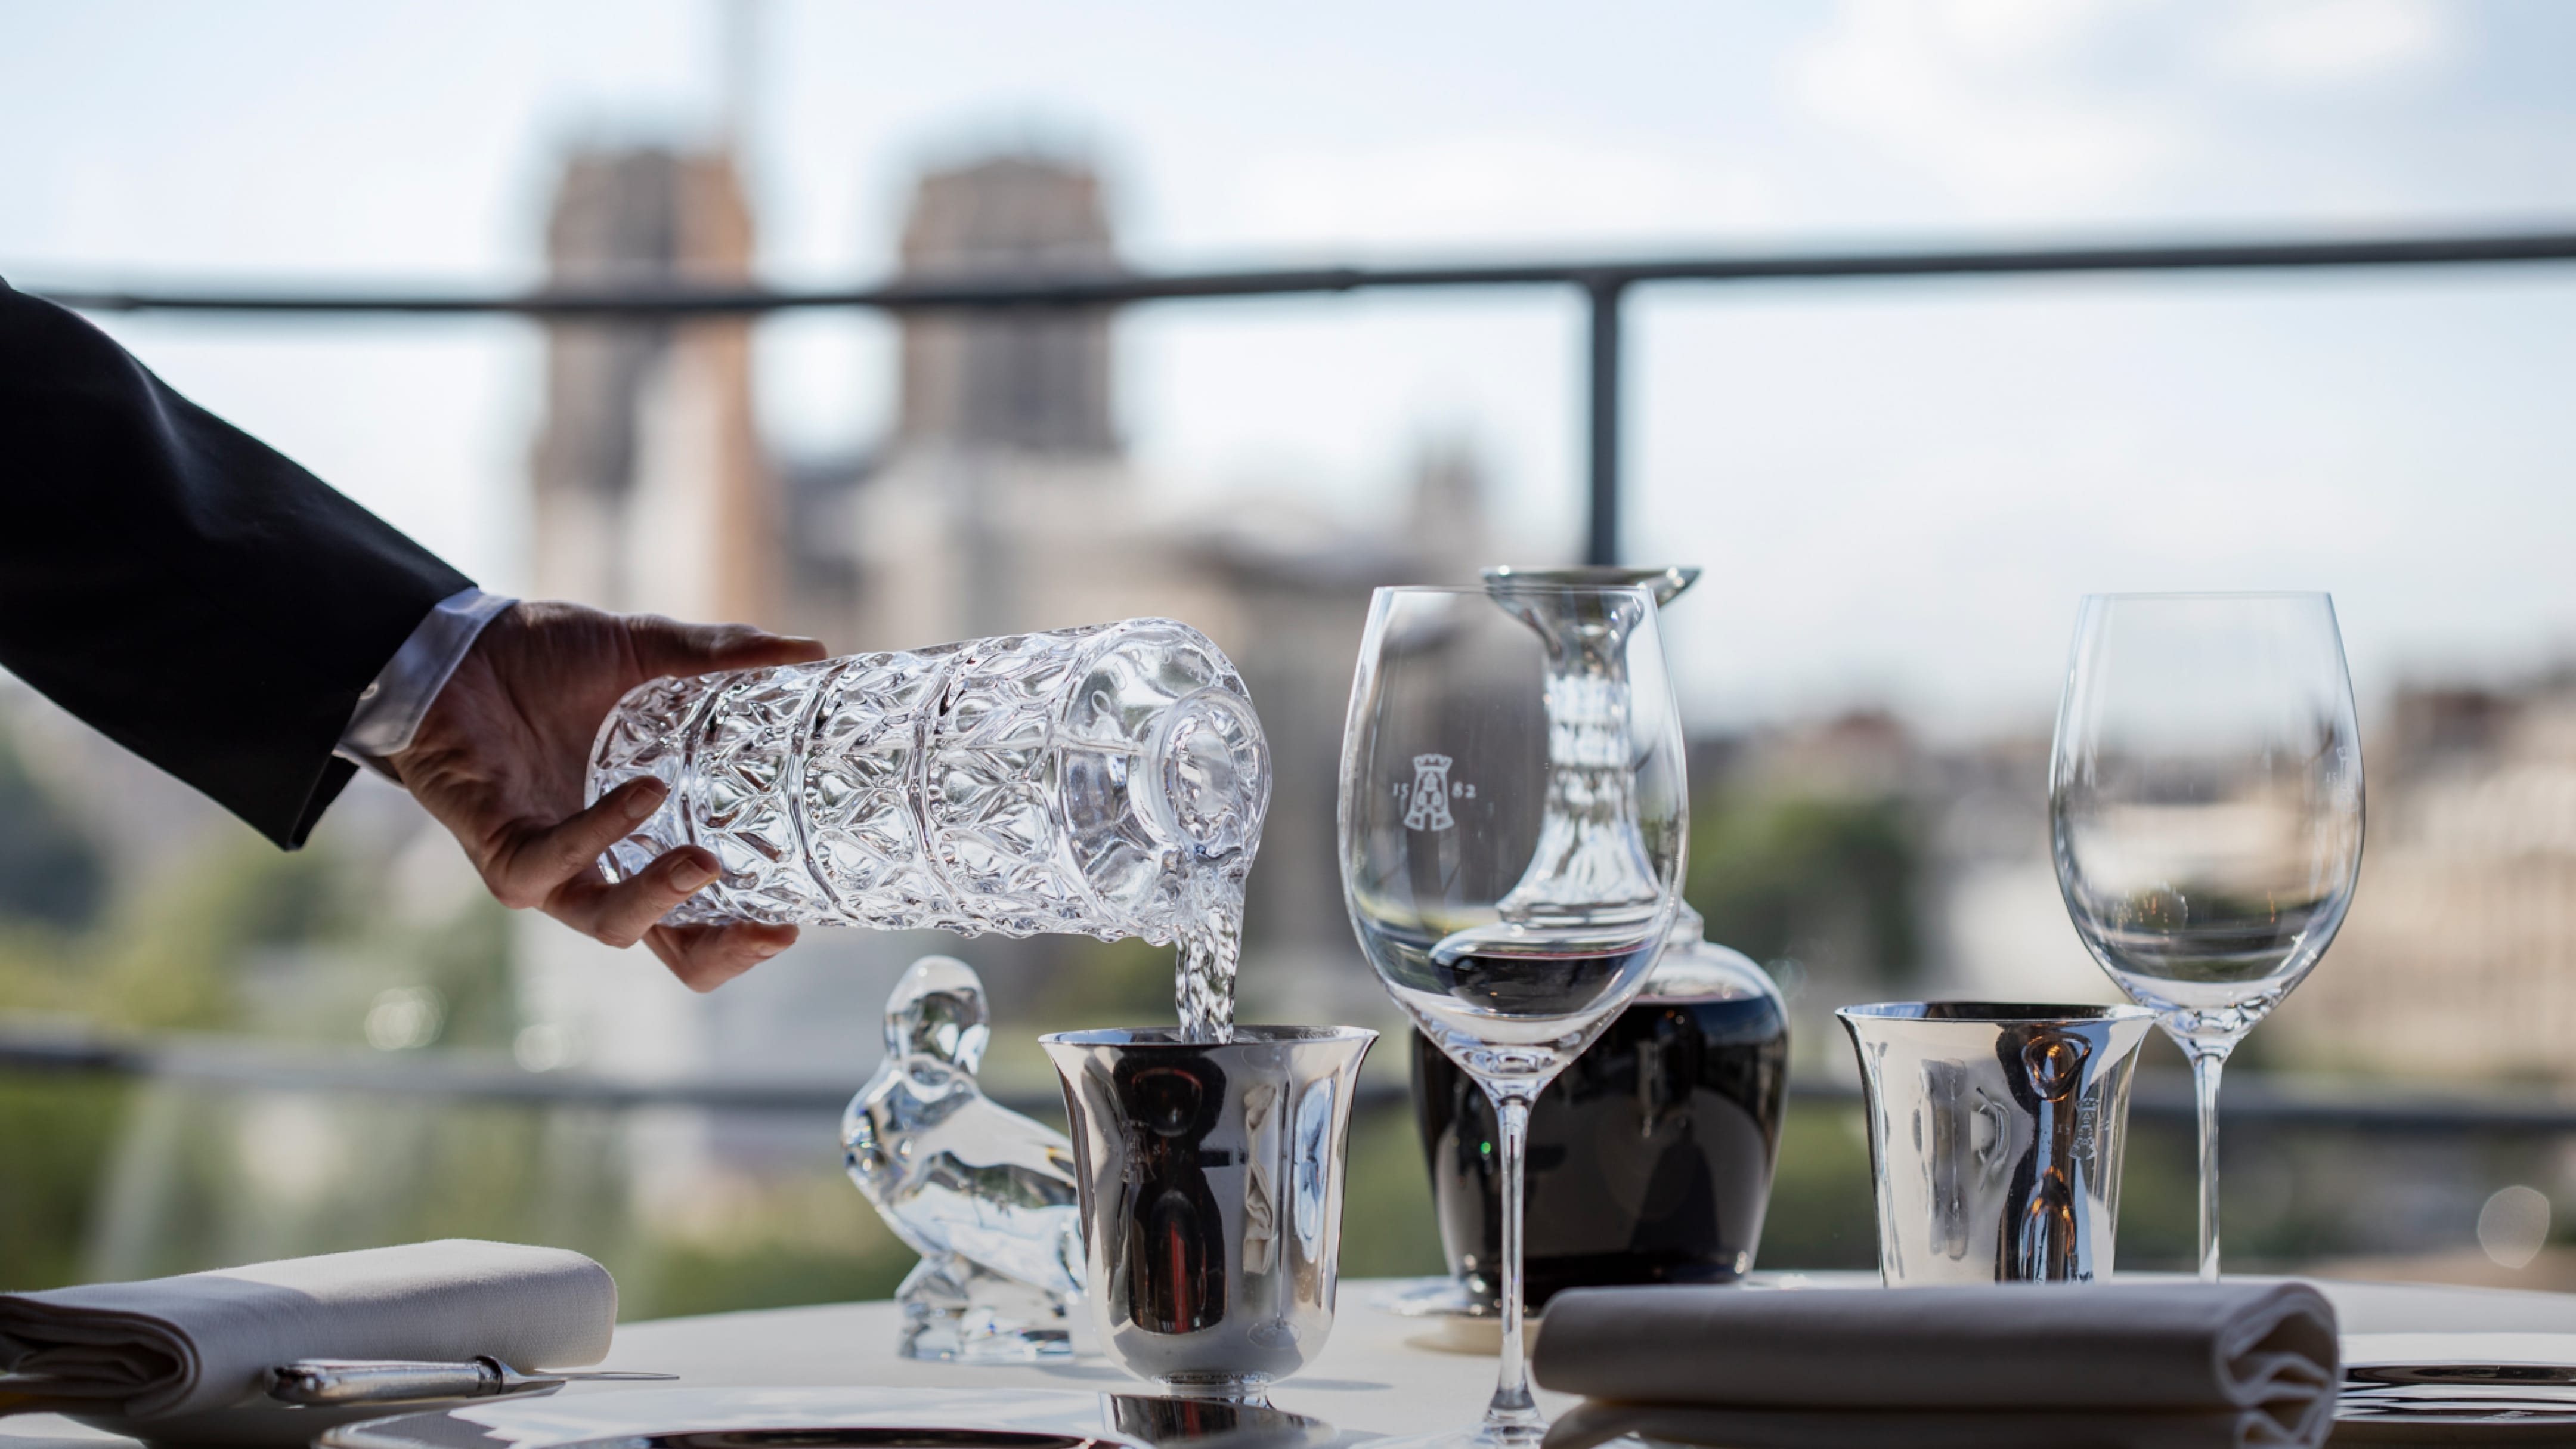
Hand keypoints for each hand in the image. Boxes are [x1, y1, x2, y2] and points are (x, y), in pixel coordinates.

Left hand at [388, 600, 827, 990]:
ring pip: (610, 924)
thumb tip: (814, 651)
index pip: (701, 920)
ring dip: (661, 898)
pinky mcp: (499, 847)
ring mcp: (549, 865)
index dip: (745, 938)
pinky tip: (644, 793)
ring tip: (704, 860)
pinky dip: (601, 833)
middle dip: (722, 951)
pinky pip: (552, 861)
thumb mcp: (648, 654)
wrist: (453, 644)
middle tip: (771, 928)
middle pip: (667, 948)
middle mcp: (599, 867)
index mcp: (641, 841)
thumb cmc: (542, 661)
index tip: (793, 921)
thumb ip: (722, 659)